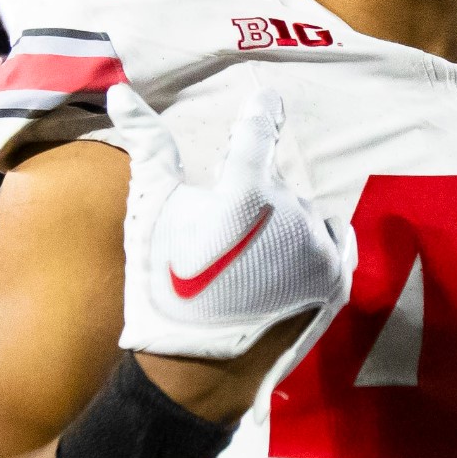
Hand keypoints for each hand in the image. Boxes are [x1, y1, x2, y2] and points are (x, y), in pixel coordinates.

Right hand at [109, 84, 351, 363]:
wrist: (198, 368)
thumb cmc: (165, 286)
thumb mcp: (150, 213)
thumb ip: (147, 146)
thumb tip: (119, 89)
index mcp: (245, 196)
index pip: (258, 132)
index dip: (261, 113)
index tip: (265, 101)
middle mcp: (291, 217)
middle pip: (274, 184)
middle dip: (254, 200)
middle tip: (222, 242)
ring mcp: (319, 251)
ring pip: (304, 212)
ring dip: (284, 224)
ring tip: (249, 263)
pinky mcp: (337, 278)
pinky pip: (329, 240)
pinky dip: (309, 247)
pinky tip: (279, 269)